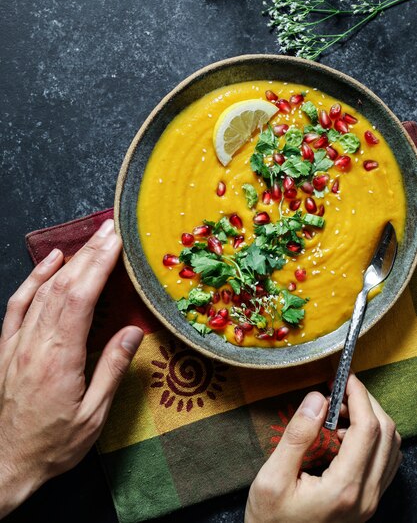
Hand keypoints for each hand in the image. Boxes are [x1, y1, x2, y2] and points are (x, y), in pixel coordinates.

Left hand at [0, 219, 142, 517]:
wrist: (4, 464)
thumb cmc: (53, 445)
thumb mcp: (92, 417)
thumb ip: (112, 370)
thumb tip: (132, 331)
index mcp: (60, 357)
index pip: (81, 297)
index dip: (99, 264)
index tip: (116, 241)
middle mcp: (36, 342)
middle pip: (65, 285)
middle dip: (90, 252)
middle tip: (111, 229)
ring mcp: (17, 341)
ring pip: (44, 289)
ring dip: (70, 259)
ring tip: (91, 238)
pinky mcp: (6, 346)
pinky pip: (19, 303)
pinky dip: (34, 277)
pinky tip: (51, 260)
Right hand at [245, 373, 401, 522]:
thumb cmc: (270, 520)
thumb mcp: (272, 477)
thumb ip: (297, 436)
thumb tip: (317, 398)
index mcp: (344, 489)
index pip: (368, 430)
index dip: (359, 396)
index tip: (345, 377)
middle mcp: (365, 497)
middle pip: (386, 435)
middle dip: (366, 403)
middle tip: (338, 392)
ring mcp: (370, 502)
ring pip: (391, 448)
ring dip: (371, 420)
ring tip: (339, 412)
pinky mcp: (366, 503)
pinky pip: (385, 462)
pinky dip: (373, 439)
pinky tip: (345, 435)